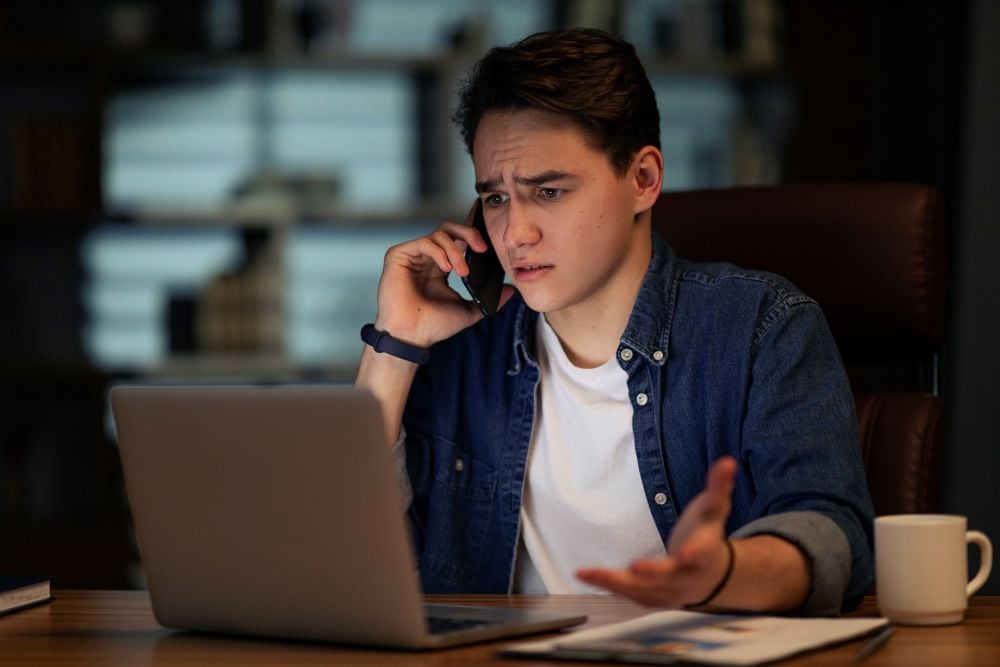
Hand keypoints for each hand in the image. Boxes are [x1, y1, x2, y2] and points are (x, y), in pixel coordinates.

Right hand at [374, 221, 513, 347]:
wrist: (412, 337)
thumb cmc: (433, 325)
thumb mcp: (468, 311)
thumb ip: (489, 300)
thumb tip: (511, 290)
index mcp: (440, 267)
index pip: (457, 241)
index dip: (472, 239)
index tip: (487, 250)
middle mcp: (426, 258)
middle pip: (448, 229)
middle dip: (468, 234)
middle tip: (481, 248)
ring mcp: (412, 256)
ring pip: (438, 234)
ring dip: (455, 250)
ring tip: (462, 271)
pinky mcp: (398, 255)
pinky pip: (423, 242)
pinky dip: (439, 252)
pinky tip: (447, 268)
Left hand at [576, 456, 736, 606]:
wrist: (712, 575)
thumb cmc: (706, 535)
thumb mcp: (714, 510)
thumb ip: (719, 487)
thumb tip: (727, 461)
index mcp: (706, 553)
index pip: (701, 554)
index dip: (693, 553)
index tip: (684, 553)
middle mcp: (690, 577)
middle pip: (670, 578)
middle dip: (652, 573)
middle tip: (634, 567)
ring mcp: (672, 592)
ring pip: (645, 591)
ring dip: (617, 583)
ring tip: (587, 572)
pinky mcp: (655, 599)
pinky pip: (631, 596)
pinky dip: (609, 587)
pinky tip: (586, 576)